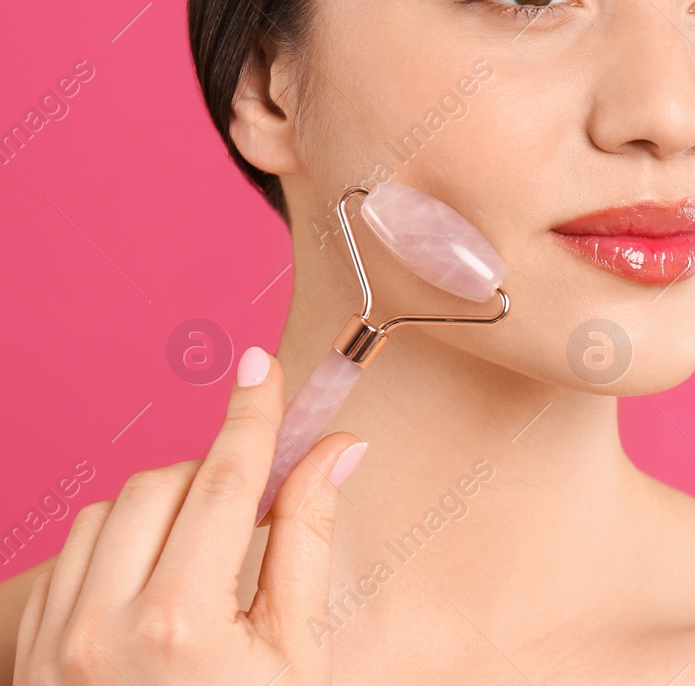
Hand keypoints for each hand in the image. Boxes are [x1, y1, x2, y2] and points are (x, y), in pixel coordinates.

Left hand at [12, 347, 365, 684]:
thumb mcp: (298, 652)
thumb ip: (308, 540)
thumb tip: (337, 451)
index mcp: (182, 624)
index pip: (224, 482)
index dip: (251, 416)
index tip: (263, 366)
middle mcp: (101, 628)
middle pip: (162, 485)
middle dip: (213, 480)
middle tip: (254, 511)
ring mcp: (52, 644)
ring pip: (106, 513)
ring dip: (160, 513)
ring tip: (201, 562)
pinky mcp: (26, 656)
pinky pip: (66, 557)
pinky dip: (113, 551)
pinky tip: (150, 590)